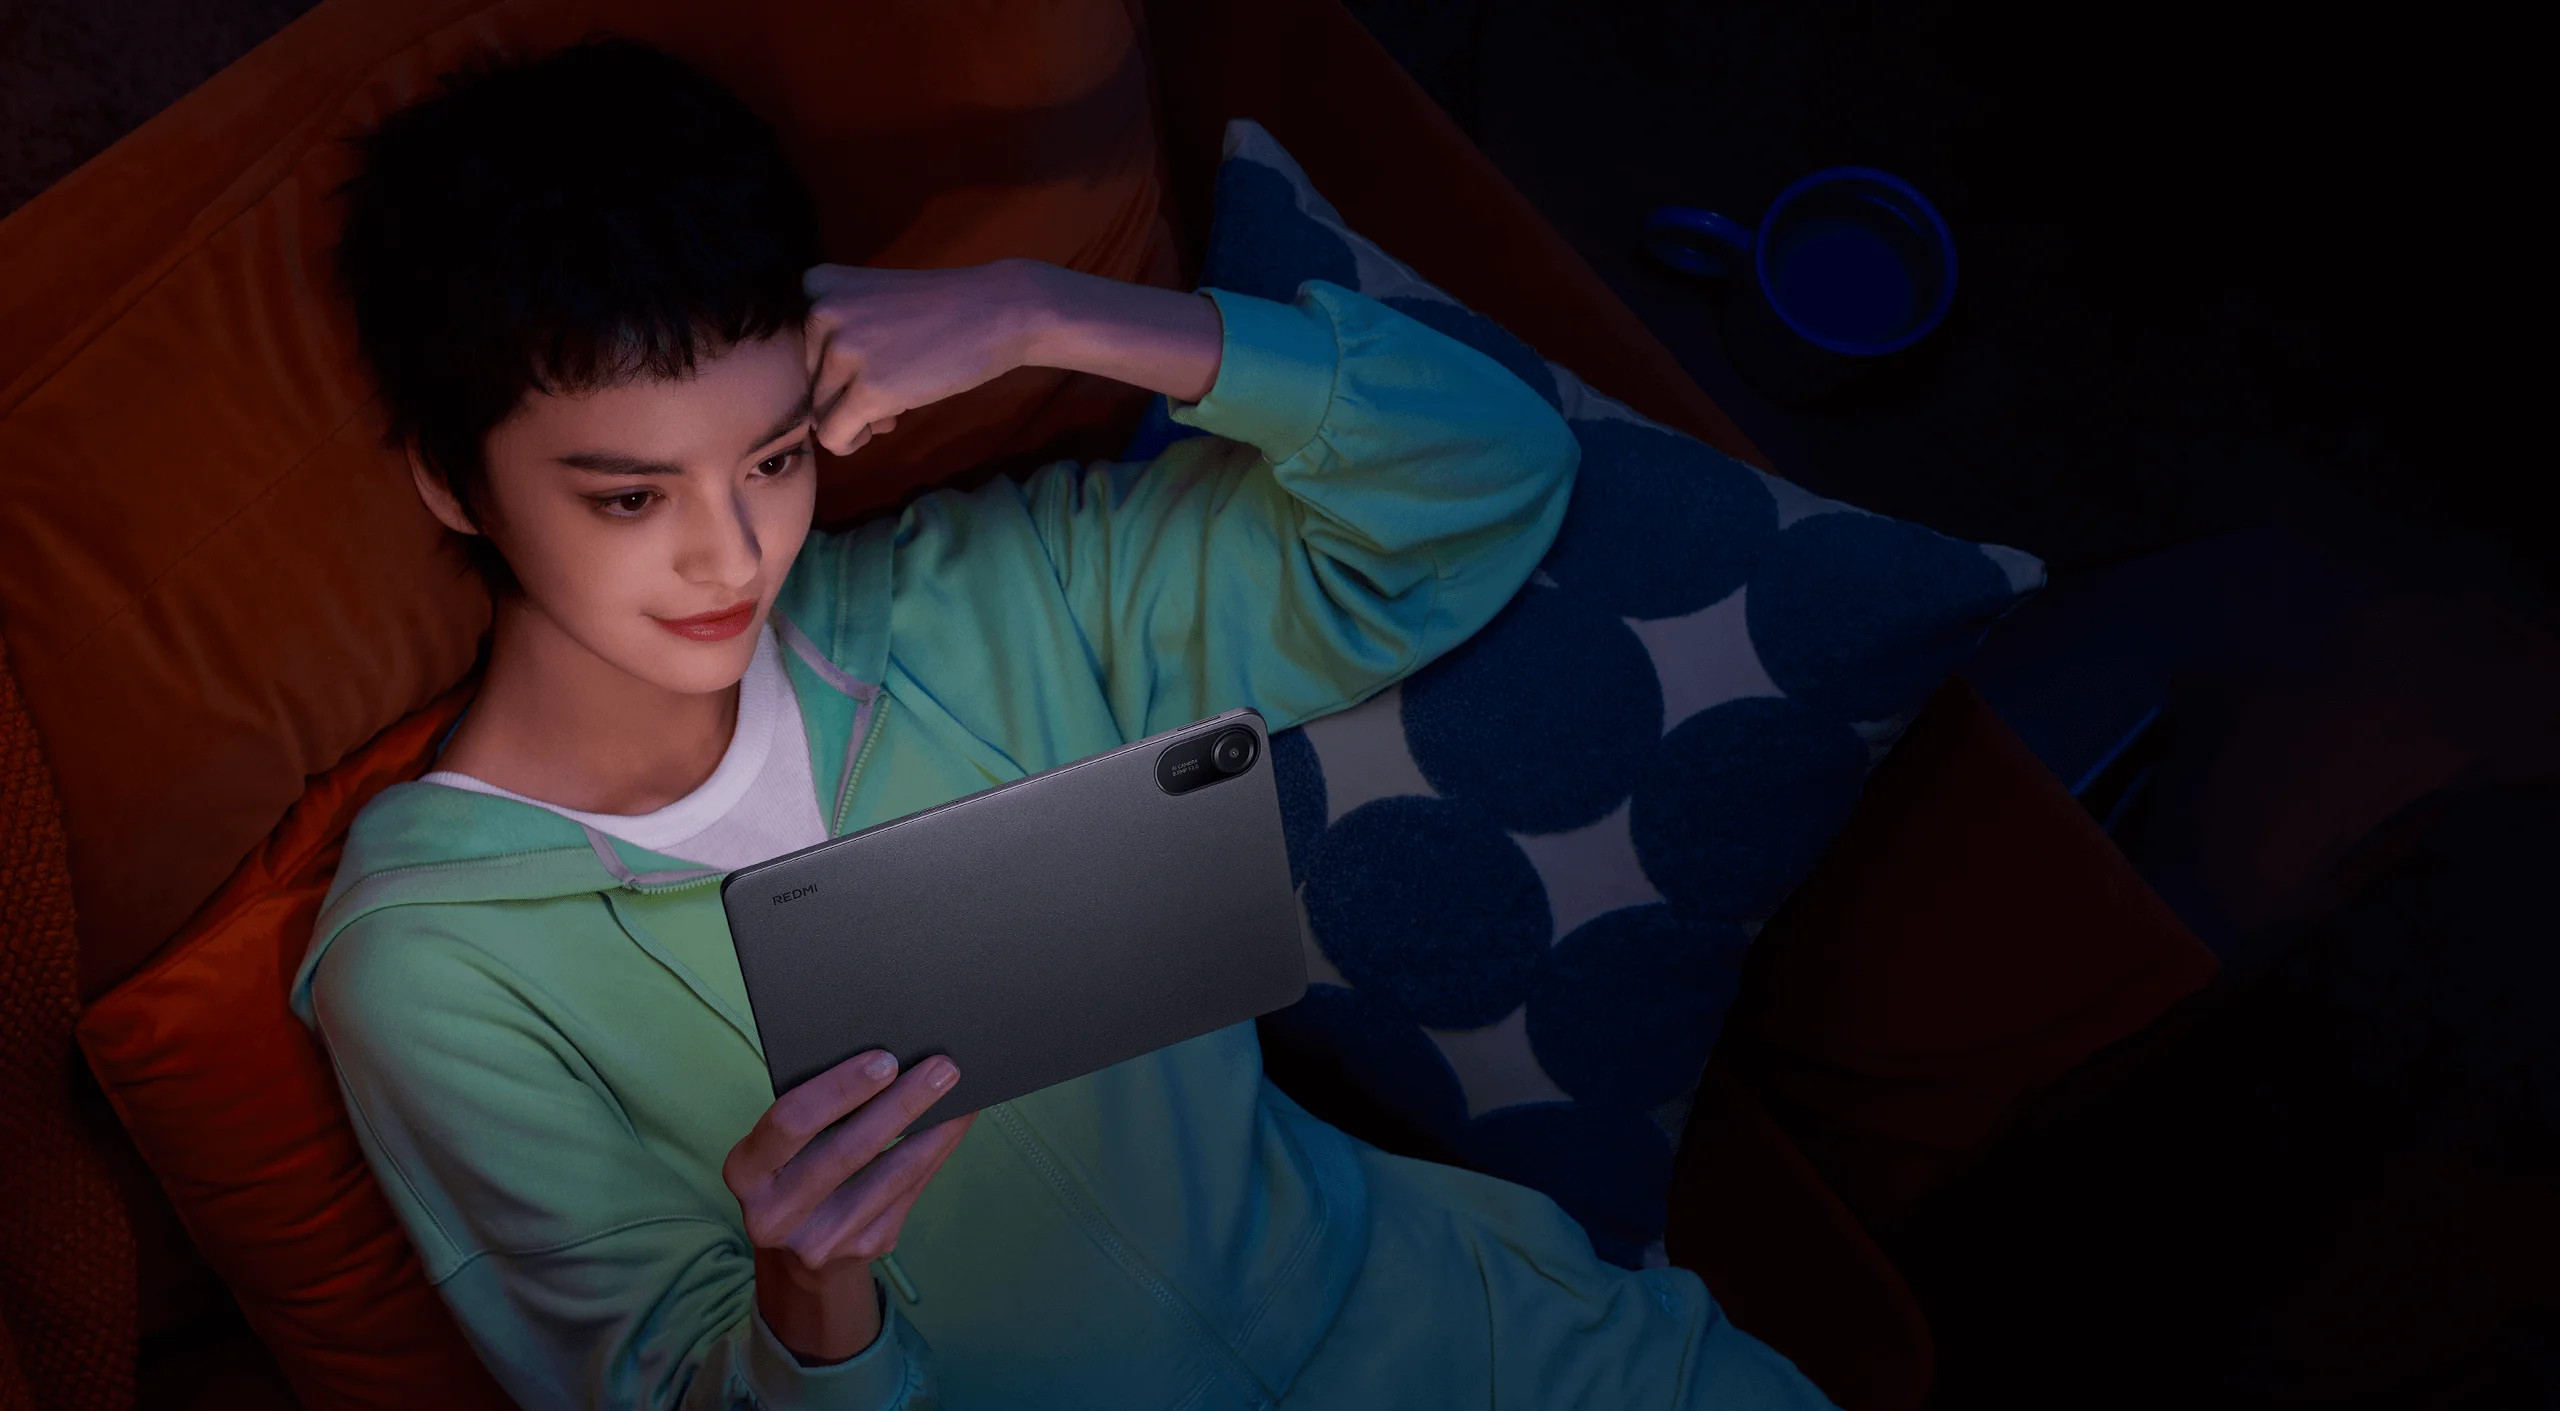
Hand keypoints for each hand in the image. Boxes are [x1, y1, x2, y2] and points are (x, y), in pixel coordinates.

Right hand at [723, 1049, 972, 1363]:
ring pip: (891, 1175)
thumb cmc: (793, 1167)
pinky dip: (936, 1152)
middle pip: (849, 1150)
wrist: (797, 1251)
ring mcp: (821, 1239)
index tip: (886, 1060)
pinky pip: (909, 1192)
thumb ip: (815, 1110)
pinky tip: (953, 1125)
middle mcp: (775, 1214)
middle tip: (941, 1068)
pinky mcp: (863, 1248)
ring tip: (960, 1093)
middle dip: (901, 1103)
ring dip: (933, 1129)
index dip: (840, 1089)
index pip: (791, 1122)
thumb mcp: (781, 1144)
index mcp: (745, 1171)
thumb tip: (888, 1062)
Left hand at [801, 261, 1045, 455]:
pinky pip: (834, 436)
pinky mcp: (868, 390)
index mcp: (814, 285)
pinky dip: (851, 441)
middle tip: (882, 387)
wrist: (997, 310)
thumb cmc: (937, 311)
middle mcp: (819, 313)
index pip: (790, 349)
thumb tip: (811, 409)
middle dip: (837, 395)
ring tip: (892, 399)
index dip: (823, 367)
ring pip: (817, 413)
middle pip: (800, 382)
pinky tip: (883, 424)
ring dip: (851, 417)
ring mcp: (843, 351)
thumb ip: (831, 334)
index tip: (860, 365)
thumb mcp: (869, 300)